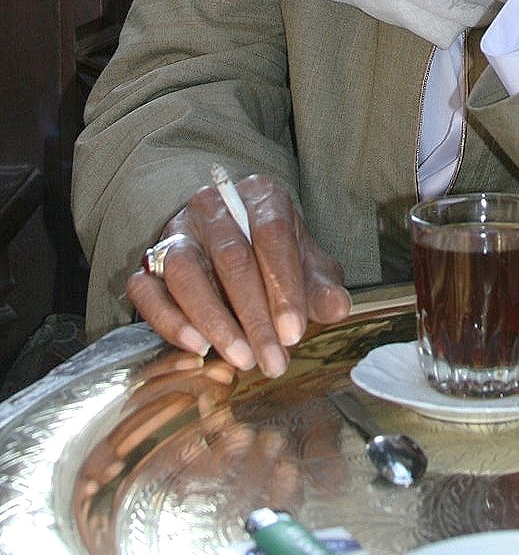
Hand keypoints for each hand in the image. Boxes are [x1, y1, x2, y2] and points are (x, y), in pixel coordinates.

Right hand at [125, 173, 350, 376]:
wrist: (234, 247)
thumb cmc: (277, 257)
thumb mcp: (307, 265)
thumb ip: (322, 285)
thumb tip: (337, 307)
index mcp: (260, 195)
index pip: (273, 234)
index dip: (284, 286)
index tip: (294, 331)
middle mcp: (213, 206)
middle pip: (232, 257)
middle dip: (254, 315)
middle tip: (272, 359)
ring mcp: (177, 231)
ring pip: (186, 272)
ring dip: (215, 320)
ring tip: (240, 358)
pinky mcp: (149, 261)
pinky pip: (147, 289)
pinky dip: (169, 320)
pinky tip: (197, 347)